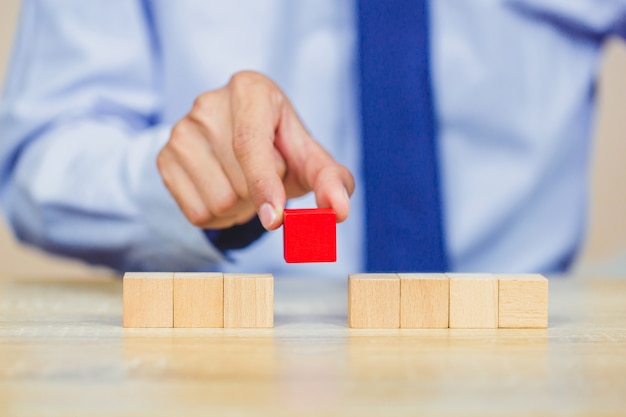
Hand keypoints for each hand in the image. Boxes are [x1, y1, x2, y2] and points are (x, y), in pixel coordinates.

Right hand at [157, 71, 353, 230]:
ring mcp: (180, 130)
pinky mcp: (163, 157)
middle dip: (261, 196)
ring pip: (217, 203)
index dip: (264, 185)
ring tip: (245, 185)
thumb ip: (331, 180)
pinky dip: (218, 217)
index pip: (249, 143)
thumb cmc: (281, 148)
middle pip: (237, 183)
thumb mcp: (309, 158)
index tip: (276, 219)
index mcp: (249, 89)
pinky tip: (225, 192)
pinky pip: (196, 213)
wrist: (239, 143)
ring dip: (241, 210)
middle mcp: (208, 103)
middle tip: (266, 179)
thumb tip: (338, 210)